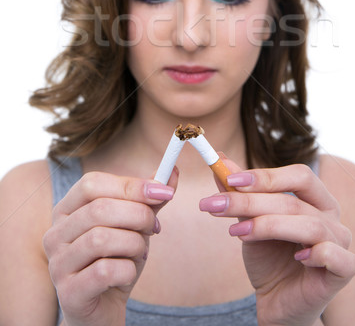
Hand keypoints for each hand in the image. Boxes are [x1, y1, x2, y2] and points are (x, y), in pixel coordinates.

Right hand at [43, 168, 177, 325]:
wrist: (103, 310)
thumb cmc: (116, 260)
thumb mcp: (133, 226)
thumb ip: (149, 200)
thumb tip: (173, 173)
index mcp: (67, 209)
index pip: (92, 183)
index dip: (130, 185)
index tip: (162, 192)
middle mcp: (55, 234)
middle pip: (99, 209)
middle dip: (138, 215)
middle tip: (154, 227)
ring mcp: (57, 264)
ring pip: (102, 239)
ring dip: (134, 244)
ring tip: (139, 252)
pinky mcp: (68, 293)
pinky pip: (104, 271)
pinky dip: (128, 270)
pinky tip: (128, 273)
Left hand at [200, 157, 354, 325]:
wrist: (276, 302)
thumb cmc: (269, 257)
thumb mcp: (249, 221)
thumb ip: (240, 192)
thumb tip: (220, 159)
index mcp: (315, 198)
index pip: (298, 175)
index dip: (265, 175)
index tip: (229, 179)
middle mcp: (331, 216)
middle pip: (295, 201)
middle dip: (252, 202)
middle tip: (217, 205)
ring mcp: (340, 242)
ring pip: (309, 225)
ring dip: (268, 226)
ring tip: (237, 232)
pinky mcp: (344, 270)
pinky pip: (335, 255)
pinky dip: (316, 253)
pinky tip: (297, 258)